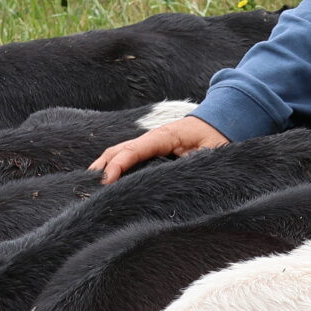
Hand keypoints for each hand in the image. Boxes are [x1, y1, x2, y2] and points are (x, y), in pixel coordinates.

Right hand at [91, 115, 228, 182]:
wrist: (224, 120)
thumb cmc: (218, 138)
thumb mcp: (212, 153)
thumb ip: (194, 165)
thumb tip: (176, 182)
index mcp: (165, 136)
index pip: (133, 150)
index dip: (118, 166)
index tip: (106, 183)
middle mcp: (153, 137)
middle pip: (118, 150)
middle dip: (102, 167)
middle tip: (87, 189)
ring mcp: (150, 143)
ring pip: (120, 153)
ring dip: (105, 168)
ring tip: (90, 188)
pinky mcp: (152, 150)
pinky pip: (129, 158)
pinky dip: (115, 167)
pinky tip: (107, 183)